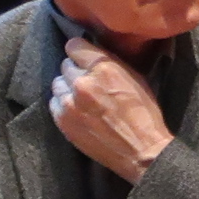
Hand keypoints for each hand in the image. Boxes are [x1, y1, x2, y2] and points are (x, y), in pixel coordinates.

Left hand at [51, 35, 173, 182]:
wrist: (141, 153)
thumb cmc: (144, 116)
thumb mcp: (136, 80)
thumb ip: (111, 63)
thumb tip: (91, 54)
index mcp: (104, 68)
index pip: (74, 45)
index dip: (81, 52)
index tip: (85, 58)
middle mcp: (82, 82)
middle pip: (65, 64)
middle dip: (77, 71)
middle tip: (90, 83)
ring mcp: (69, 102)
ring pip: (57, 82)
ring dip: (68, 88)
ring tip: (83, 99)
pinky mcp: (62, 120)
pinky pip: (53, 102)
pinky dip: (63, 104)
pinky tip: (78, 111)